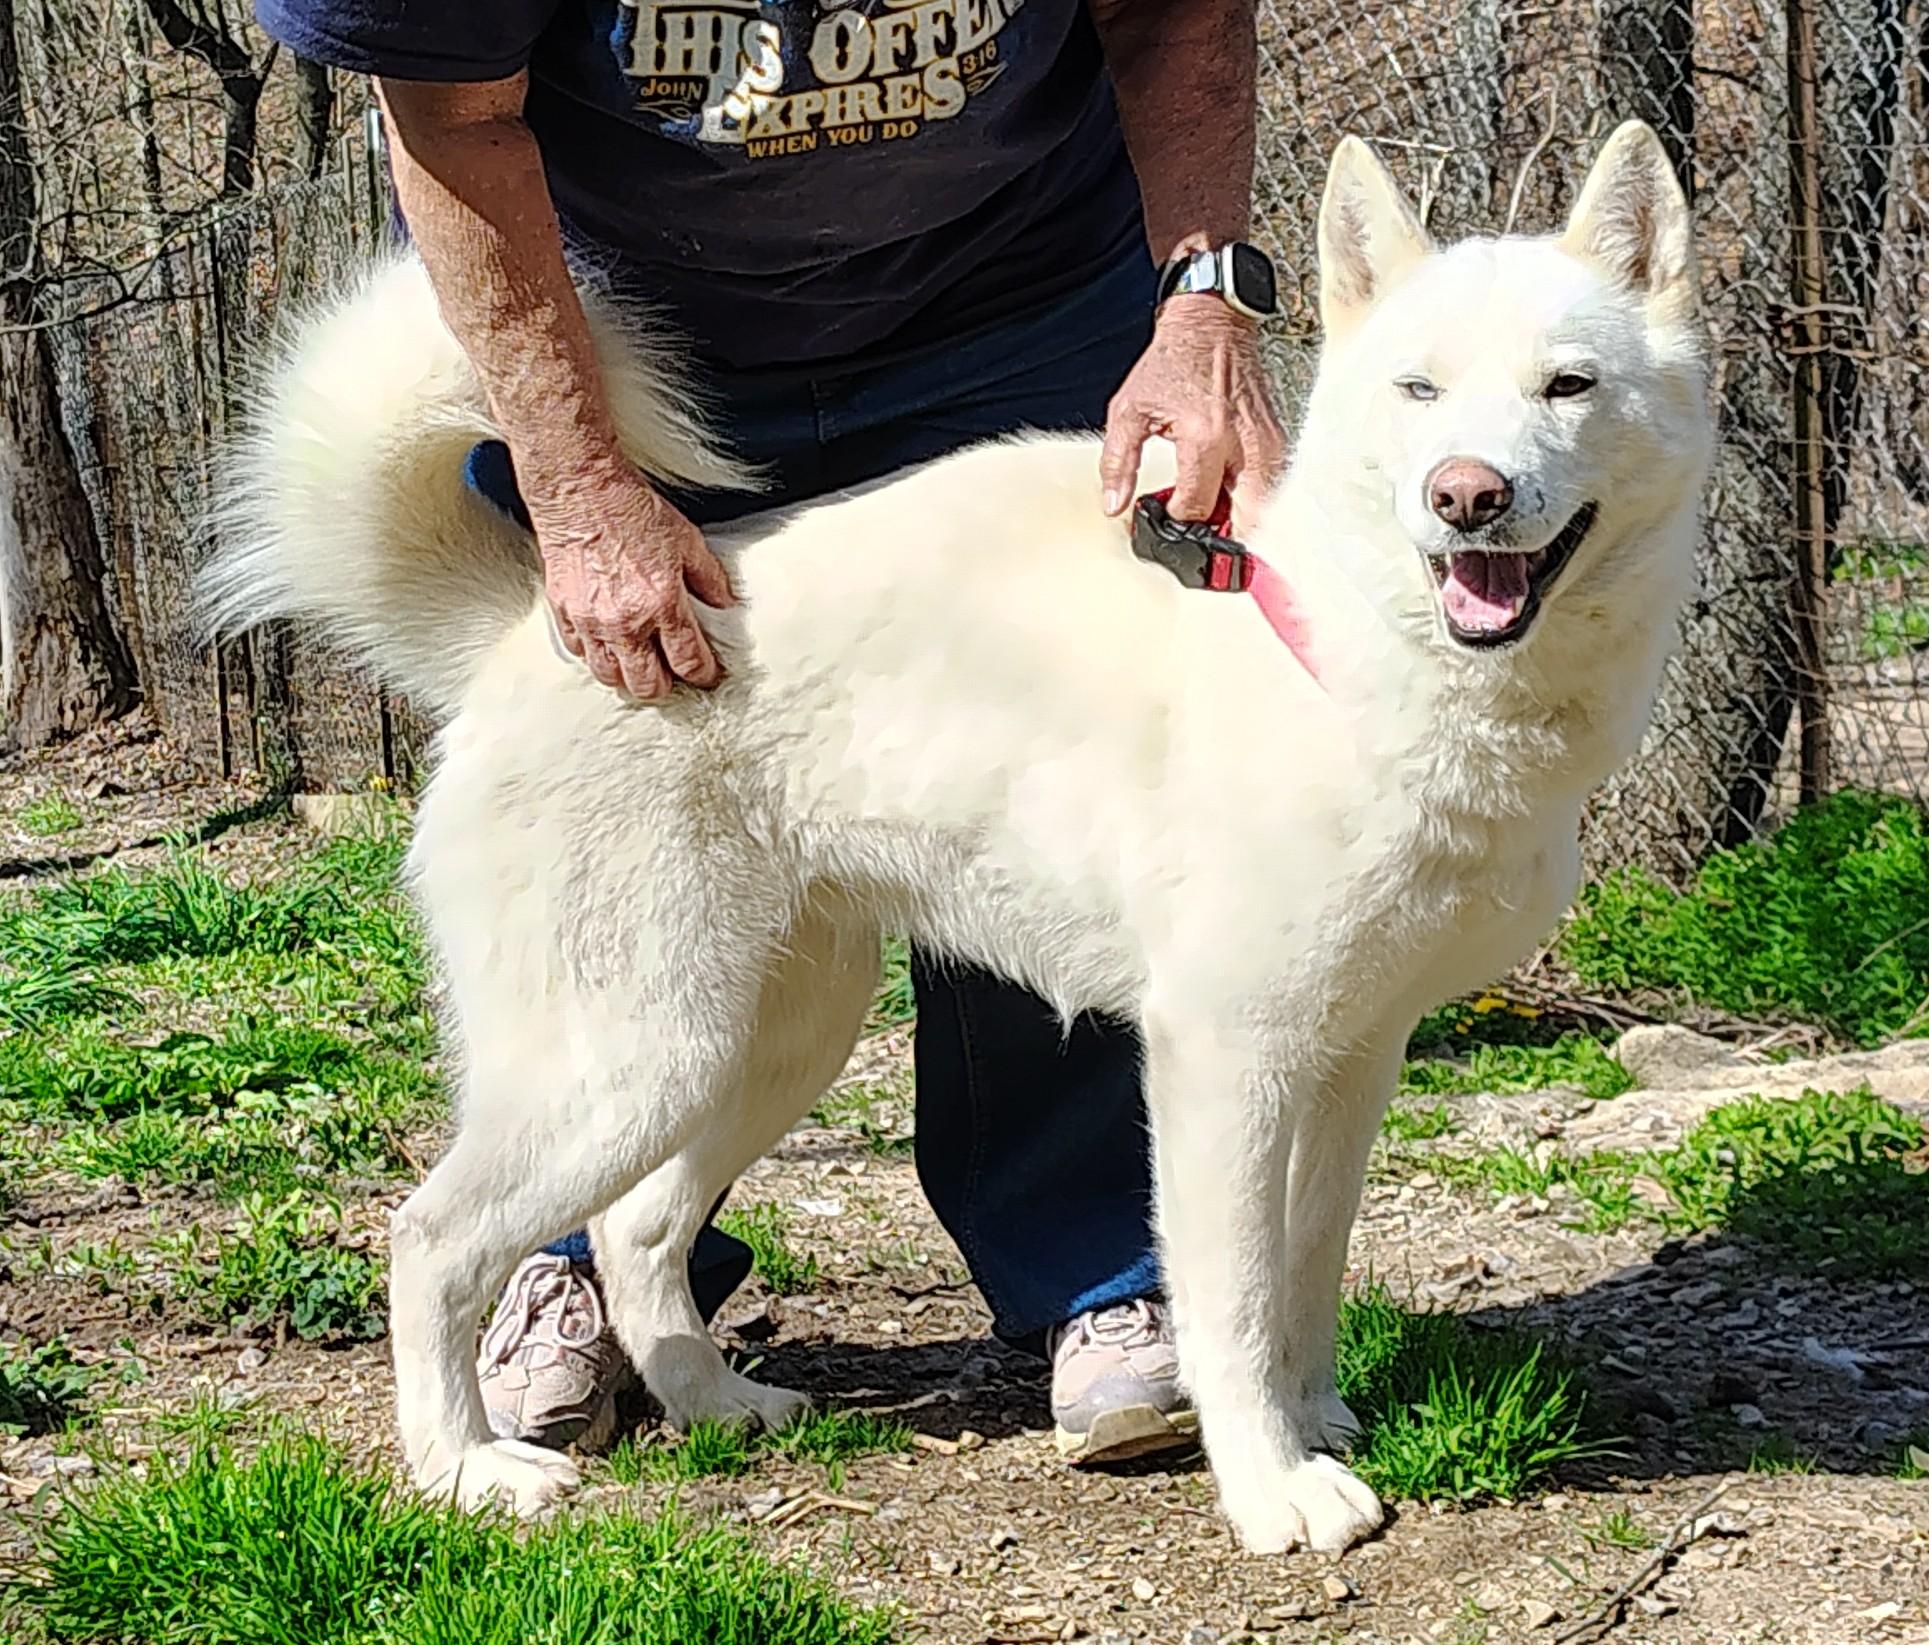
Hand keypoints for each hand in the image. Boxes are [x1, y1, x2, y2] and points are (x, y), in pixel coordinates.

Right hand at [526, 456, 734, 700]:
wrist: (580, 489)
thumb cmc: (630, 509)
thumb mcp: (687, 540)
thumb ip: (710, 578)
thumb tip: (726, 604)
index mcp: (662, 604)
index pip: (688, 661)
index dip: (703, 674)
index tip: (706, 673)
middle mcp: (625, 621)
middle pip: (647, 685)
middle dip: (665, 686)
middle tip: (672, 674)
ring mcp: (591, 621)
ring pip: (610, 676)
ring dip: (627, 676)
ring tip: (639, 664)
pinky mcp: (564, 612)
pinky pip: (579, 652)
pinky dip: (595, 654)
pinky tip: (607, 643)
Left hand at [1100, 294, 1288, 534]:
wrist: (1213, 322)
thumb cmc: (1172, 362)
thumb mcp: (1129, 409)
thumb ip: (1118, 463)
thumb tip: (1114, 506)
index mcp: (1205, 437)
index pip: (1197, 506)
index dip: (1177, 519)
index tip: (1163, 513)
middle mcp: (1244, 444)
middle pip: (1246, 519)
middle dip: (1221, 534)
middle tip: (1197, 533)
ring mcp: (1268, 442)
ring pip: (1265, 507)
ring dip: (1239, 519)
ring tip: (1212, 513)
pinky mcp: (1279, 439)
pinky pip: (1272, 487)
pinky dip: (1253, 499)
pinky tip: (1228, 494)